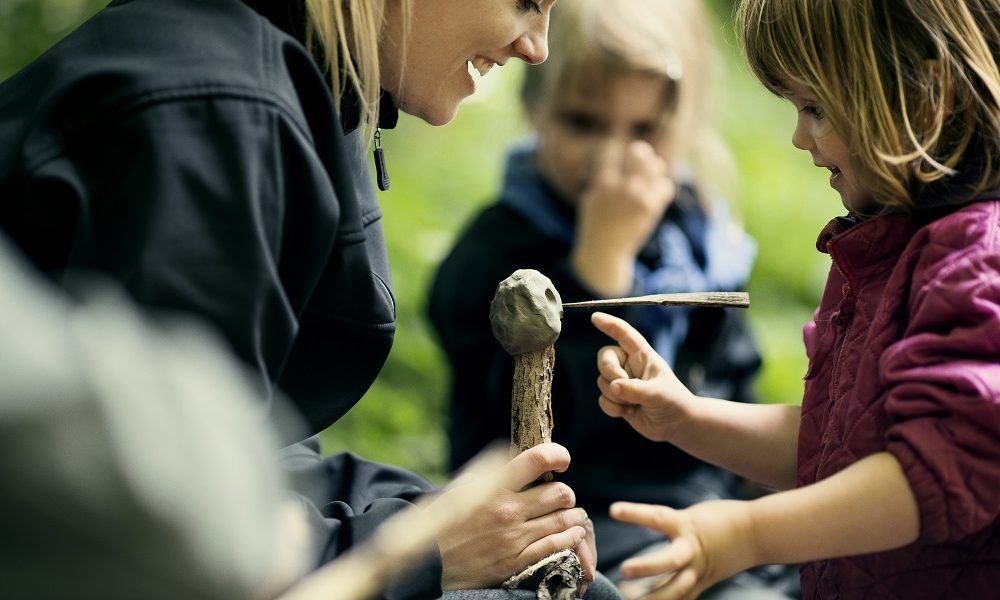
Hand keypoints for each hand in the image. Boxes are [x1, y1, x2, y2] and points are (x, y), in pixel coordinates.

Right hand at [433, 443, 594, 589]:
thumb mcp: (464, 484)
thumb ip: (494, 469)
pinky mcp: (518, 561)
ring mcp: (515, 538)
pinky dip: (570, 538)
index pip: (537, 460)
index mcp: (493, 486)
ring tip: (571, 515)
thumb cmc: (447, 517)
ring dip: (573, 515)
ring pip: (564, 520)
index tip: (563, 459)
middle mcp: (507, 510)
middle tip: (562, 496)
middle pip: (560, 492)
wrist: (430, 559)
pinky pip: (558, 547)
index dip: (557, 454)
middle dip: (565, 492)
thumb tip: (522, 456)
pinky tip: (571, 534)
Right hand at [572, 140, 674, 295]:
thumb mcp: (591, 198)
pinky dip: (662, 187)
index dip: (615, 150)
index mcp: (603, 183)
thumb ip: (602, 178)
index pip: (611, 149)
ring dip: (655, 168)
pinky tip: (654, 194)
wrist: (605, 252)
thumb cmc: (596, 223)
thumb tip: (617, 158)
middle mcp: (622, 188)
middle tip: (639, 159)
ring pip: (656, 167)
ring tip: (650, 176)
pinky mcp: (651, 209)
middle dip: (640, 153)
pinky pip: (666, 187)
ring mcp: (638, 198)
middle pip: (638, 153)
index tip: (617, 159)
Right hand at [592, 312, 694, 441]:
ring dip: (615, 396)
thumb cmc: (674, 402)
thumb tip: (614, 386)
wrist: (676, 424)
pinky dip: (613, 408)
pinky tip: (630, 412)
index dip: (610, 324)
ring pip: (601, 382)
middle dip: (609, 373)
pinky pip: (602, 400)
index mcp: (643, 356)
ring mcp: (622, 382)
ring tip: (635, 404)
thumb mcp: (658, 393)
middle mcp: (630, 366)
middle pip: (604, 358)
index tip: (595, 317)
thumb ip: (635, 389)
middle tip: (622, 385)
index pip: (624, 334)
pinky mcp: (617, 399)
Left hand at [610, 500, 757, 599]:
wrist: (756, 533)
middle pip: (669, 560)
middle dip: (646, 566)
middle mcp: (691, 550)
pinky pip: (684, 598)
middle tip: (624, 570)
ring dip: (653, 598)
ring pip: (677, 589)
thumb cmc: (720, 519)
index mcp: (686, 525)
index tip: (613, 510)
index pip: (657, 517)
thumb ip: (667, 523)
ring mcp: (698, 570)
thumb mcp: (690, 515)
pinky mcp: (703, 583)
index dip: (635, 514)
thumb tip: (639, 524)